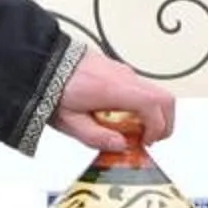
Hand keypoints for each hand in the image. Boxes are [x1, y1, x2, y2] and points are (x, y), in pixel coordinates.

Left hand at [52, 49, 173, 150]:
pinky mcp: (116, 70)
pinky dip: (141, 104)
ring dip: (152, 113)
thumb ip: (96, 137)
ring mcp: (122, 71)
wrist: (42, 62)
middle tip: (151, 138)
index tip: (146, 141)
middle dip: (165, 122)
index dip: (157, 128)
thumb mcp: (70, 121)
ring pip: (153, 92)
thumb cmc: (52, 88)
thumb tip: (120, 146)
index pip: (155, 106)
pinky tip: (122, 116)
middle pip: (164, 98)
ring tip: (134, 130)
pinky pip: (139, 88)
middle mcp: (123, 77)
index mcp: (115, 89)